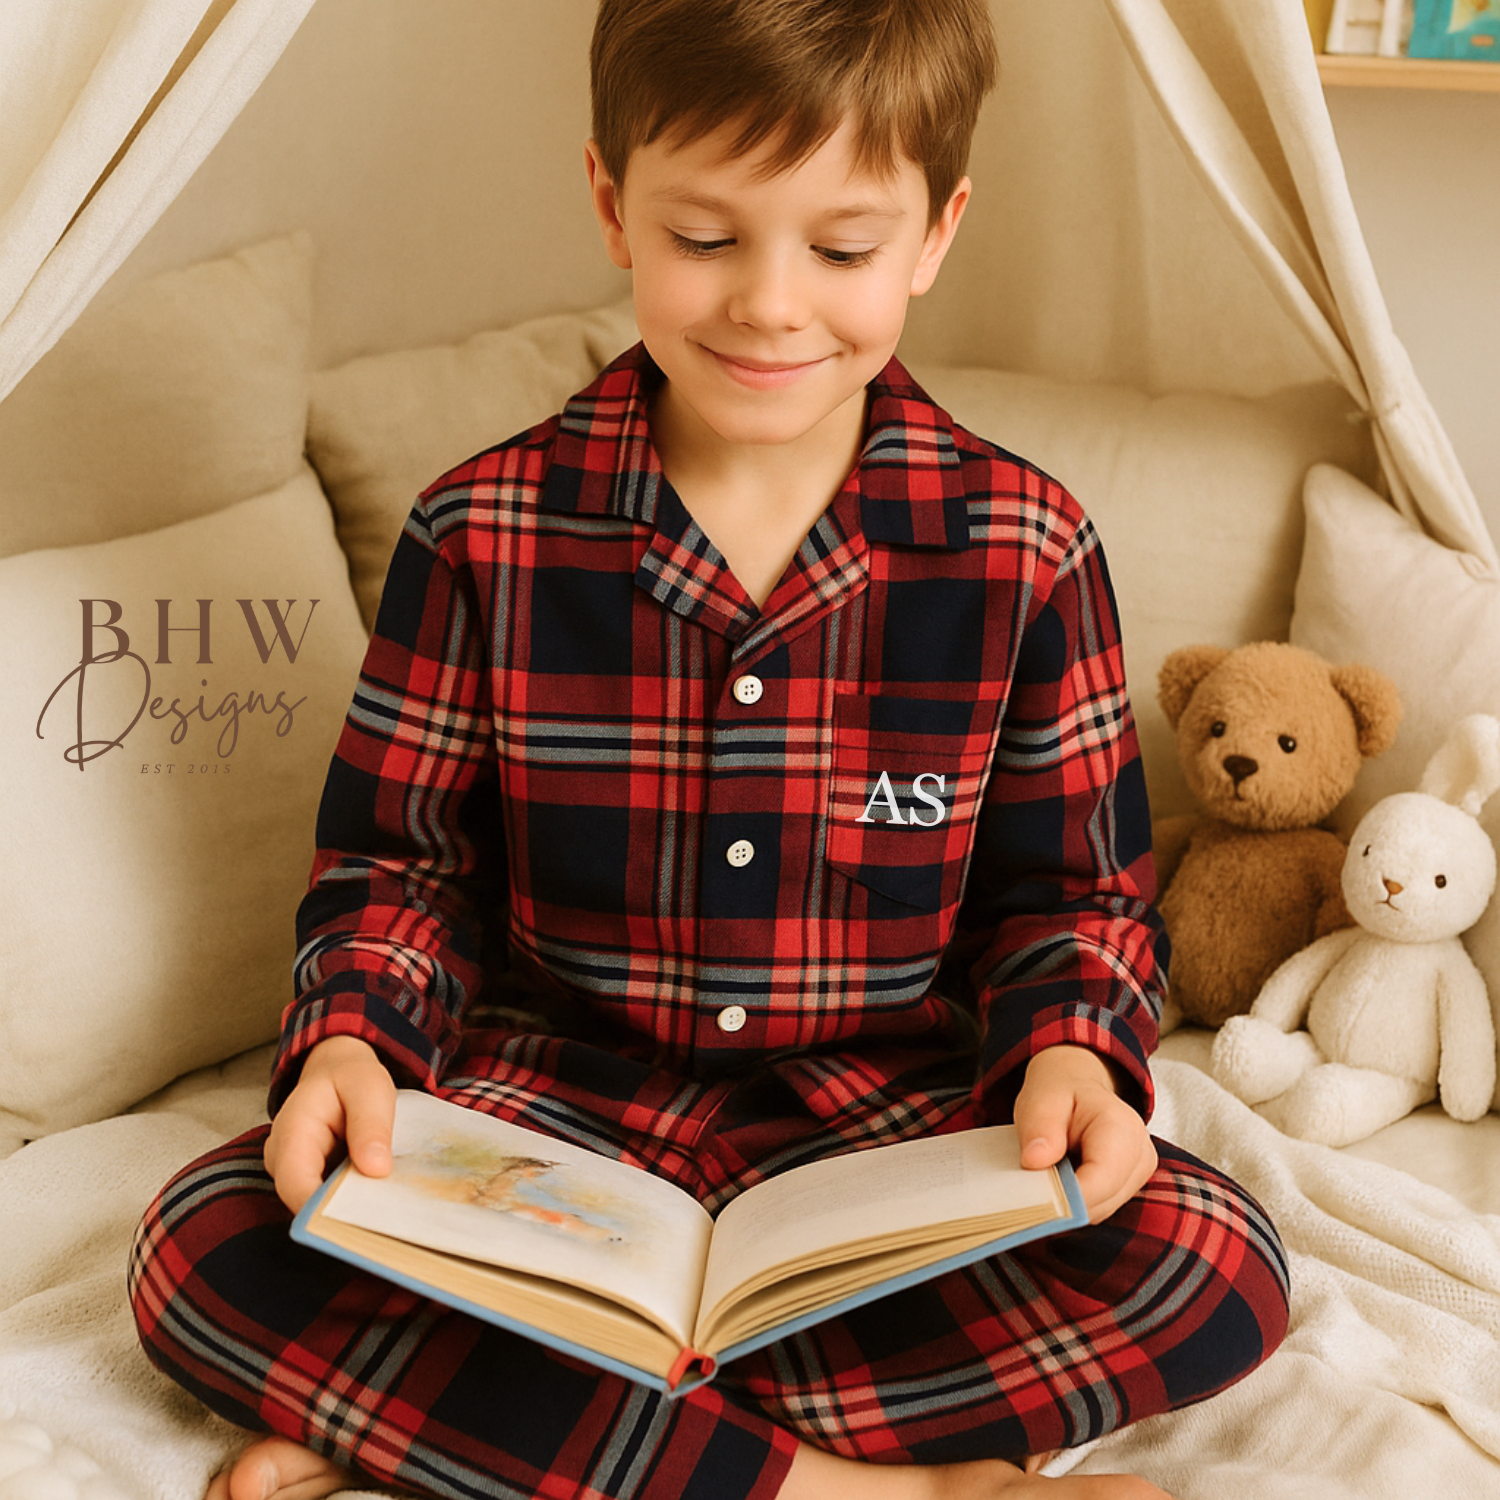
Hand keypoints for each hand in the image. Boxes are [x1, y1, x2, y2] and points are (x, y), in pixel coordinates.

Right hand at [264, 1035, 395, 1213]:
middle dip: (343, 1217)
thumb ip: (370, 1125)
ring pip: (318, 1207)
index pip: (295, 1184)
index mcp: (292, 1133)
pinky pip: (328, 1202)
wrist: (338, 1073)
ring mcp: (295, 1174)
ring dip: (350, 1213)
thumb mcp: (369, 1088)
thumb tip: (375, 1169)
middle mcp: (284, 1160)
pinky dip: (353, 1204)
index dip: (321, 1211)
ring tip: (389, 1218)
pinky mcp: (312, 1181)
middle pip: (305, 1203)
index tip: (359, 1225)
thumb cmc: (351, 1078)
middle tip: (386, 1227)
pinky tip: (381, 1206)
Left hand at [1014, 1045, 1156, 1222]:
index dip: (1068, 1198)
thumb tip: (1035, 1161)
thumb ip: (1039, 1127)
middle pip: (1100, 1202)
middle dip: (1063, 1201)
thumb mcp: (1041, 1097)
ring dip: (1067, 1202)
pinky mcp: (1129, 1187)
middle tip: (1029, 1184)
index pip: (1101, 1180)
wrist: (1077, 1086)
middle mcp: (1139, 1154)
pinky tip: (1058, 1181)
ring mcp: (1138, 1174)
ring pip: (1098, 1210)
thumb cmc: (1062, 1093)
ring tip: (1046, 1174)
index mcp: (1121, 1128)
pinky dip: (1074, 1201)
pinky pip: (1097, 1208)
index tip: (1034, 1202)